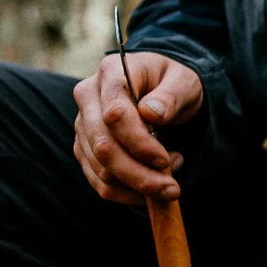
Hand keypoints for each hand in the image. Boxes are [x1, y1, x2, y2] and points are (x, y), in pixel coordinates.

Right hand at [72, 52, 203, 206]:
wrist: (162, 90)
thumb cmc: (173, 83)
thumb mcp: (183, 81)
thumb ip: (171, 95)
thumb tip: (151, 113)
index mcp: (111, 73)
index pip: (115, 114)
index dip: (139, 142)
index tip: (165, 158)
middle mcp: (88, 98)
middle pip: (103, 147)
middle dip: (139, 175)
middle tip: (171, 189)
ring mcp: (83, 126)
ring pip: (101, 170)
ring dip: (138, 186)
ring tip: (169, 179)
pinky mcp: (85, 150)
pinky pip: (100, 183)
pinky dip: (129, 193)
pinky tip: (153, 184)